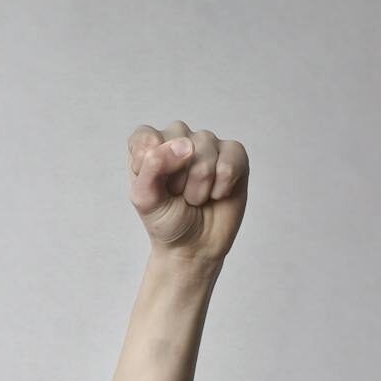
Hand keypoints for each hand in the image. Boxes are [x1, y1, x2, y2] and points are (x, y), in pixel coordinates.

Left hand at [129, 121, 247, 264]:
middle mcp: (178, 138)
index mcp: (149, 146)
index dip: (148, 164)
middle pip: (180, 142)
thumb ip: (152, 167)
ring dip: (199, 186)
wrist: (195, 244)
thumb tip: (183, 145)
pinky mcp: (234, 154)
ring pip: (206, 153)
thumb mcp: (145, 199)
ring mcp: (207, 144)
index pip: (145, 136)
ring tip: (195, 197)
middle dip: (178, 179)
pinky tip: (216, 194)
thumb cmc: (166, 219)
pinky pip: (231, 161)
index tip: (152, 186)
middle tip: (176, 194)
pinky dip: (222, 185)